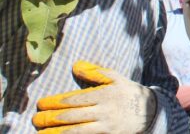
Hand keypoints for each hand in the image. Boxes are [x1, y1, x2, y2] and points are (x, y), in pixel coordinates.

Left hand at [33, 61, 156, 133]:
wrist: (151, 112)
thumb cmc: (128, 92)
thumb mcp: (116, 78)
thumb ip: (95, 72)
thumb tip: (75, 65)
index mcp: (105, 94)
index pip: (74, 99)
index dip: (55, 102)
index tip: (41, 103)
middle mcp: (104, 111)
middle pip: (72, 116)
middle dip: (51, 118)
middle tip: (36, 118)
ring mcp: (106, 126)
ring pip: (76, 131)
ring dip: (57, 132)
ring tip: (42, 132)